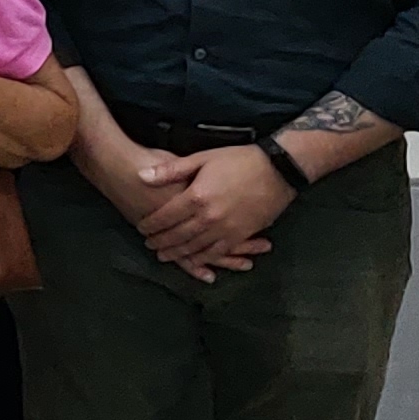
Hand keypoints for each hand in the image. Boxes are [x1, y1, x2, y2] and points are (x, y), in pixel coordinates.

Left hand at [133, 145, 284, 277]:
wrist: (277, 170)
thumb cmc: (238, 160)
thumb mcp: (202, 158)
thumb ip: (171, 170)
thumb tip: (141, 176)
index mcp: (196, 197)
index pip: (165, 216)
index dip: (151, 224)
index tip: (141, 228)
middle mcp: (208, 218)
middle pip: (177, 235)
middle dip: (161, 242)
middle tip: (149, 245)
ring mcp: (225, 230)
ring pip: (195, 247)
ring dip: (177, 254)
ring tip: (164, 256)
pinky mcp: (241, 236)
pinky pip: (218, 252)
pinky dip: (203, 259)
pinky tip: (194, 261)